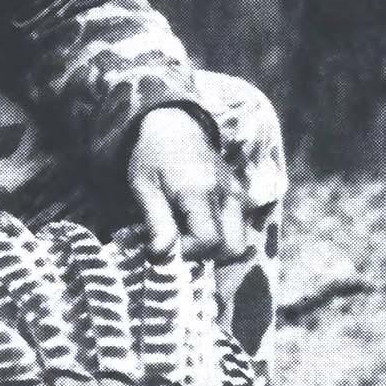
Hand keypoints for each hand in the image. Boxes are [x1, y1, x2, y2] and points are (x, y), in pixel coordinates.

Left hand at [128, 106, 248, 261]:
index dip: (188, 254)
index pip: (208, 240)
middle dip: (206, 256)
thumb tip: (162, 257)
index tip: (166, 248)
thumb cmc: (152, 159)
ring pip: (240, 243)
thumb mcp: (143, 188)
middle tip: (180, 245)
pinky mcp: (242, 196)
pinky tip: (199, 227)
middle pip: (233, 248)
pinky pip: (240, 231)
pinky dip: (222, 239)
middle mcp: (227, 193)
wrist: (175, 128)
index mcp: (200, 190)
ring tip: (189, 237)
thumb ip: (156, 223)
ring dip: (215, 250)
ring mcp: (239, 194)